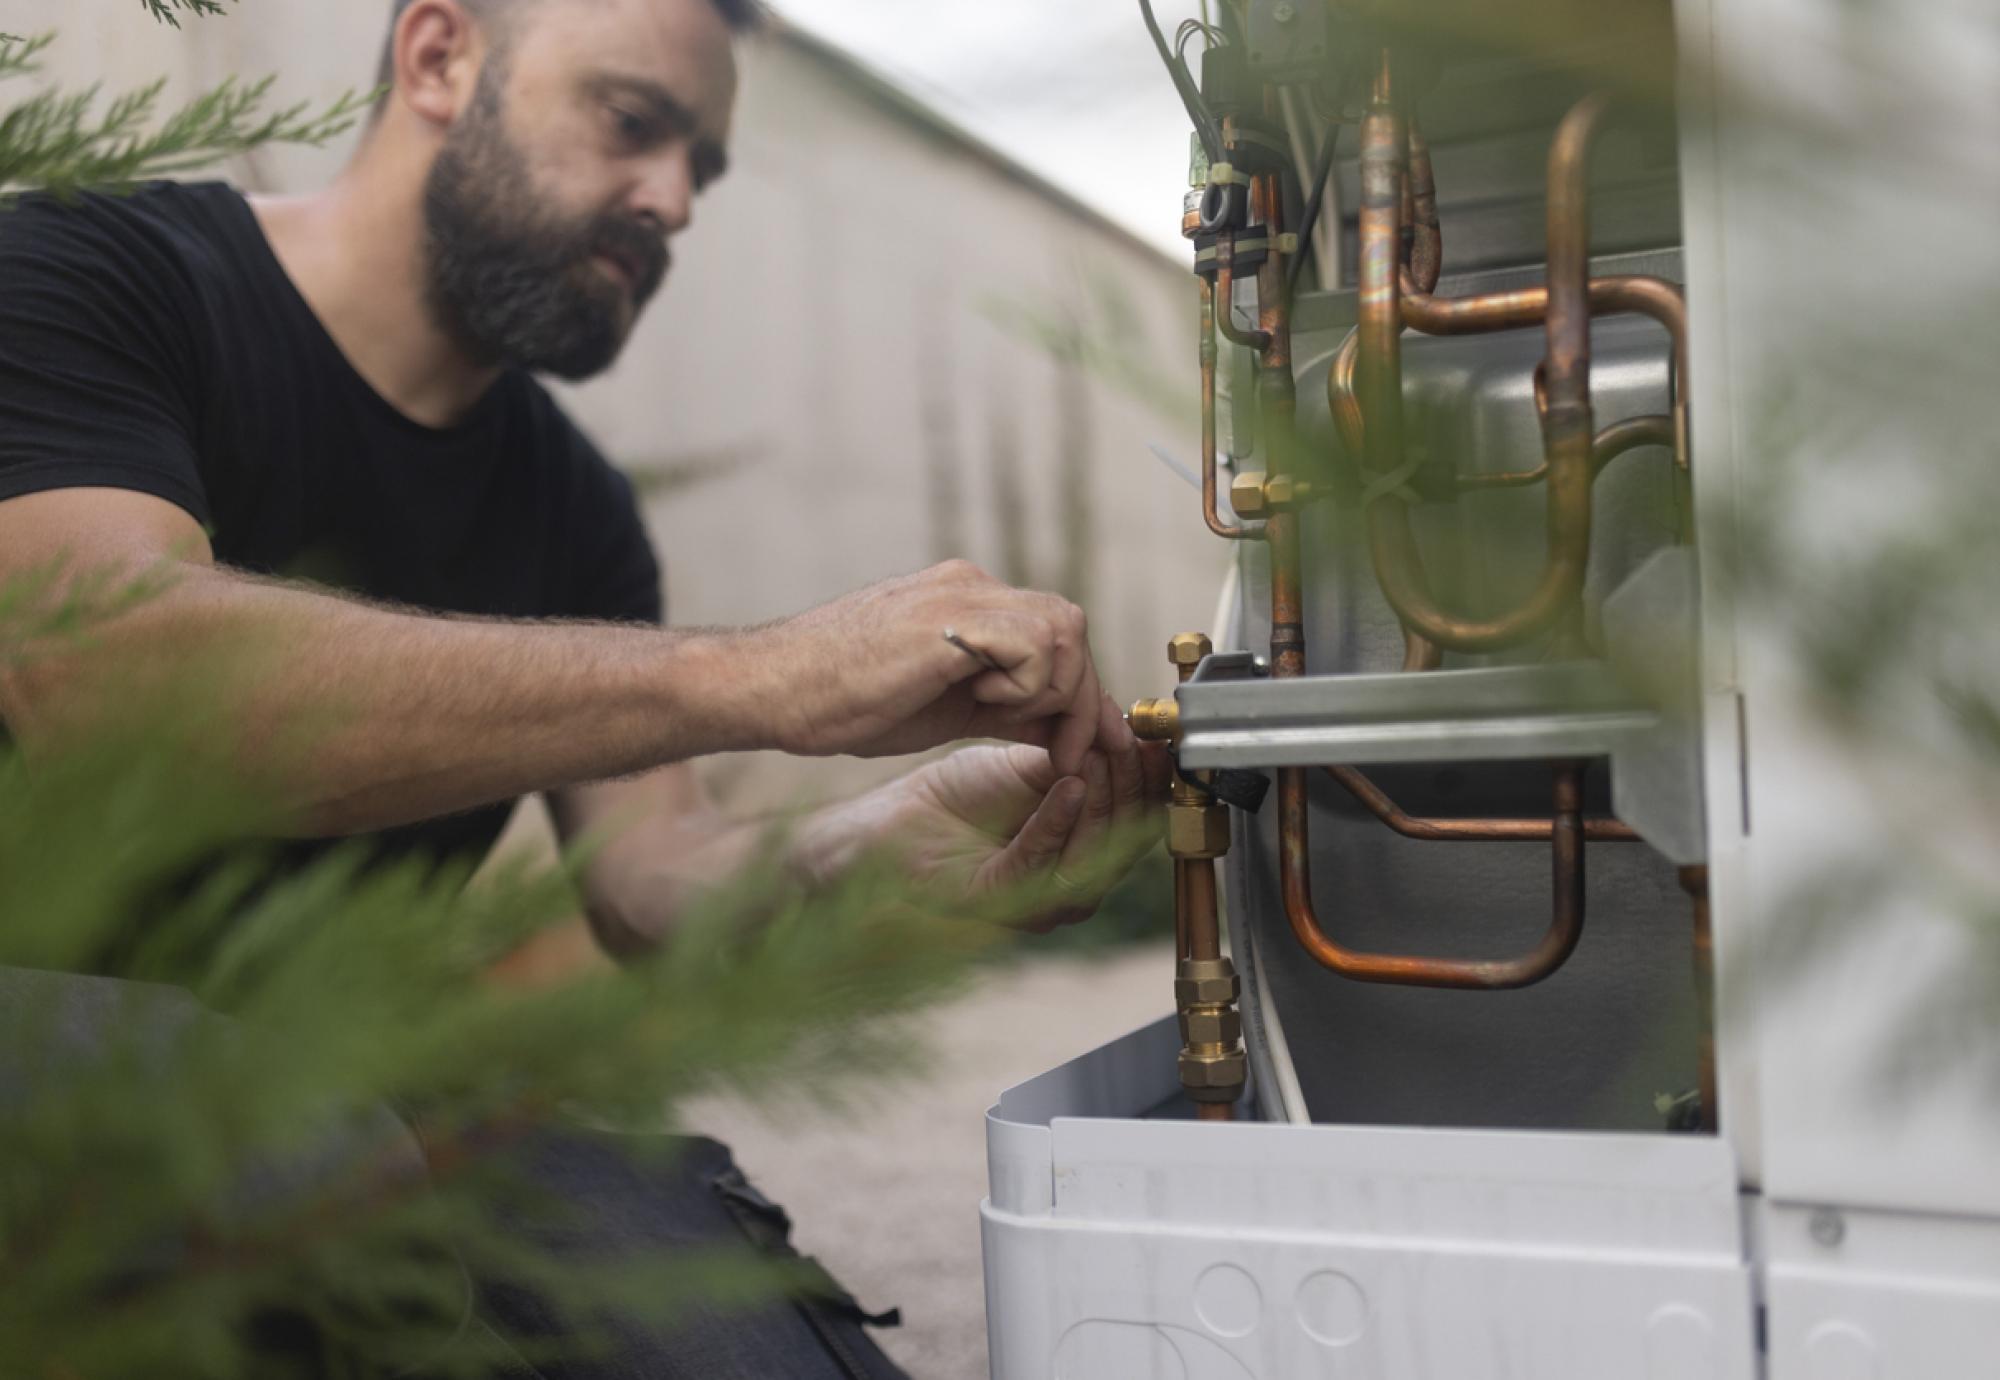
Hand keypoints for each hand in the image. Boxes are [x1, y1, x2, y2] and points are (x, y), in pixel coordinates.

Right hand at [741, 561, 1130, 775]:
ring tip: (999, 718)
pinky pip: (1035, 643)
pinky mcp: (952, 615)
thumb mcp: (947, 710)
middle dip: (1083, 697)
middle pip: (1070, 627)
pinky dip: (1024, 685)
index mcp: (968, 603)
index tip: (1092, 746)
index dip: (1083, 692)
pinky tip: (976, 700)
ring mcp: (962, 594)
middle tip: (1070, 754)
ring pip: (1063, 629)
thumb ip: (1006, 708)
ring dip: (1051, 692)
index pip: (1055, 634)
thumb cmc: (840, 703)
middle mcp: (972, 585)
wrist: (771, 689)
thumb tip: (1063, 730)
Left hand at [851, 741, 1171, 932]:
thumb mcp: (1030, 764)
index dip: (1149, 781)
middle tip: (1128, 743)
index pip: (1134, 820)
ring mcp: (1034, 901)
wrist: (890, 819)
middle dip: (1129, 786)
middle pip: (1121, 839)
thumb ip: (1079, 755)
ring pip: (1089, 855)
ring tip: (1099, 756)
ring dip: (1101, 800)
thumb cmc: (956, 798)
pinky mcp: (996, 900)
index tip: (1155, 740)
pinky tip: (1069, 784)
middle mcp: (1067, 884)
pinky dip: (1058, 820)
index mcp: (1081, 851)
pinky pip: (1039, 861)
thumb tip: (1133, 731)